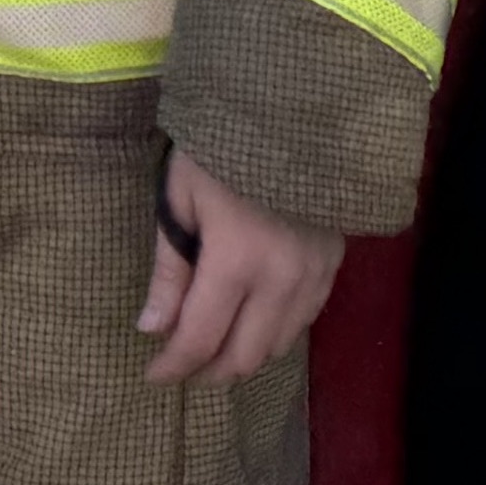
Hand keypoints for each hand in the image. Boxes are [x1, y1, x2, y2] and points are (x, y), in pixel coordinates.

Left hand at [139, 148, 343, 385]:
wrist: (295, 110)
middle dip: (208, 372)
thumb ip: (170, 270)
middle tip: (182, 367)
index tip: (152, 374)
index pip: (200, 339)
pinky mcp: (334, 265)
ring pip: (278, 346)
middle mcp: (281, 280)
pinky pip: (304, 321)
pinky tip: (253, 322)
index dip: (173, 366)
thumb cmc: (222, 147)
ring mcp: (314, 275)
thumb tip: (152, 329)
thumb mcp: (181, 198)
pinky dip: (275, 334)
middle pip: (244, 356)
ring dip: (243, 357)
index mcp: (236, 260)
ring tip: (215, 347)